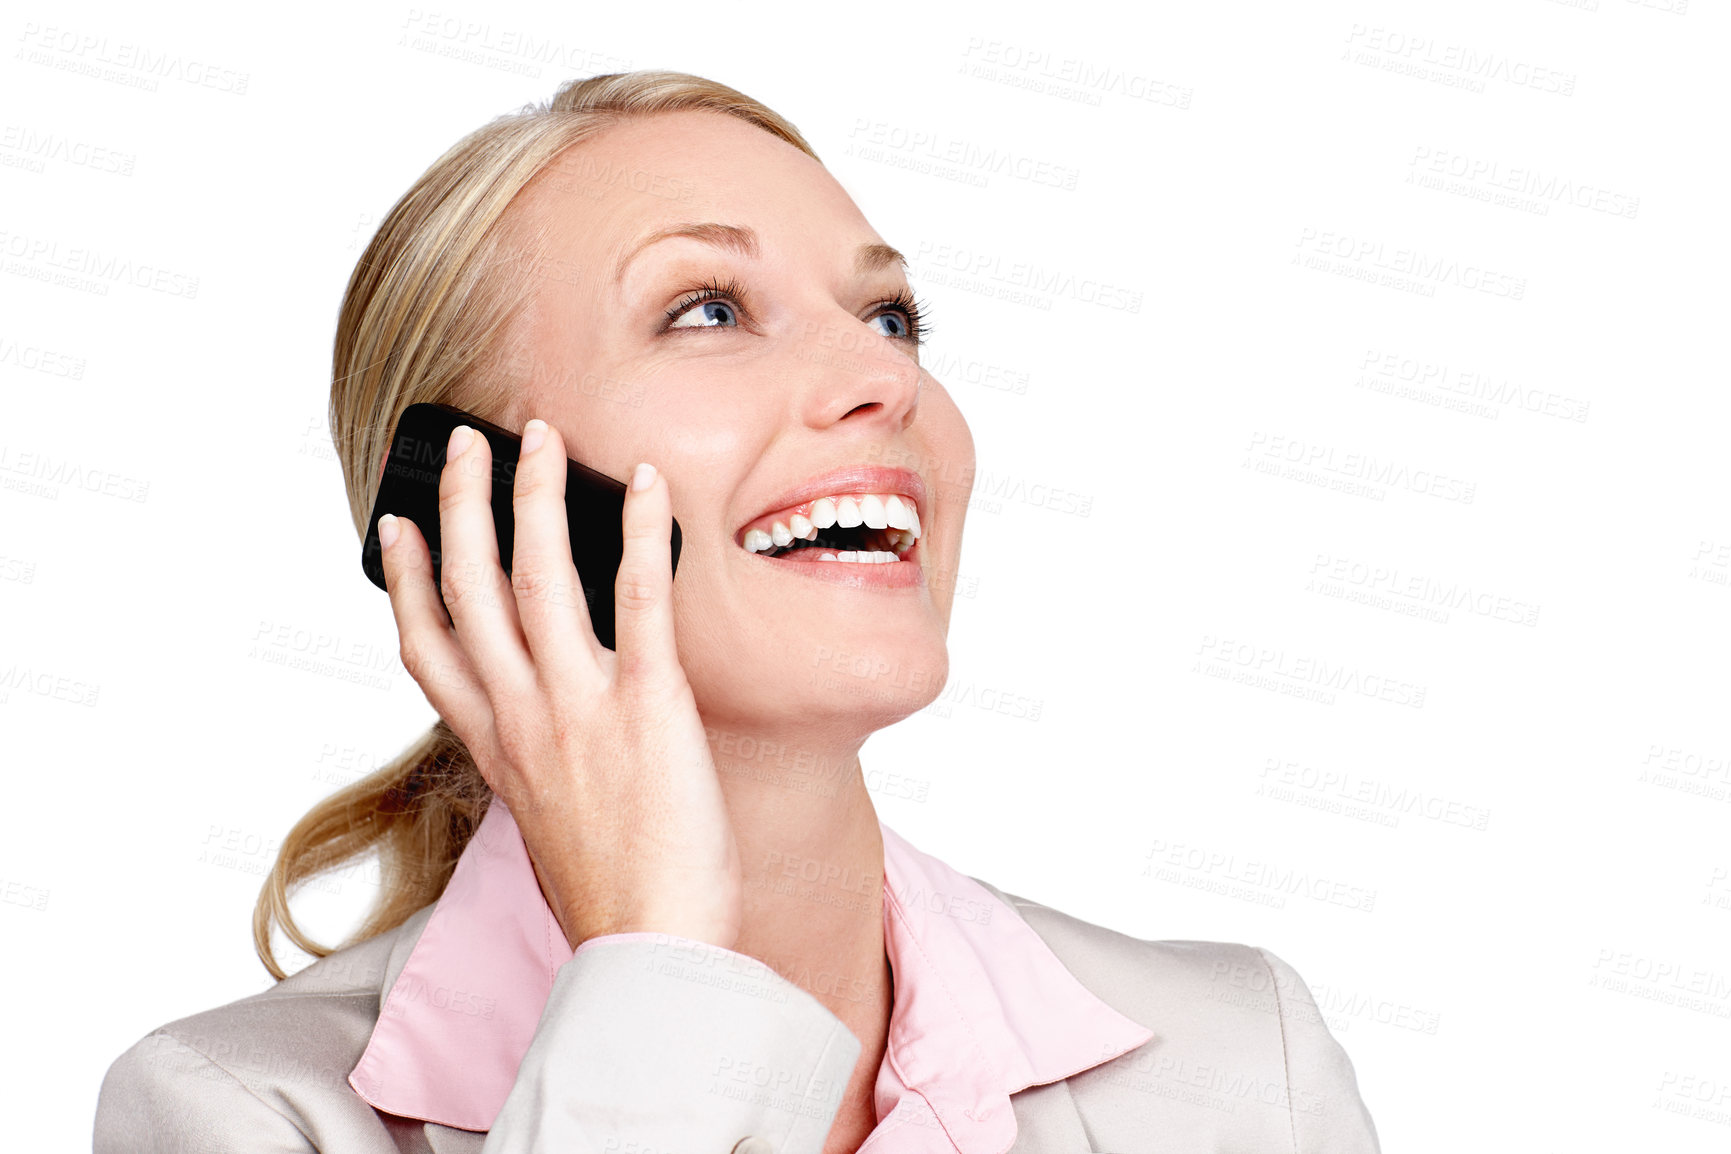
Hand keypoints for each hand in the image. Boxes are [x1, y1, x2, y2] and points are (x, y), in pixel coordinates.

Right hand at [376, 418, 742, 950]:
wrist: (652, 950)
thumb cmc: (613, 895)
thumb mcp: (546, 821)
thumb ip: (538, 760)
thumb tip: (553, 716)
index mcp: (495, 747)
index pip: (428, 646)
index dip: (404, 579)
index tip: (396, 527)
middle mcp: (523, 717)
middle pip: (470, 589)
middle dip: (461, 505)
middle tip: (464, 444)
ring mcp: (580, 707)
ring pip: (537, 576)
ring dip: (531, 494)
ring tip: (537, 438)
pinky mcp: (649, 704)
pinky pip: (638, 598)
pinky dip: (638, 531)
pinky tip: (643, 483)